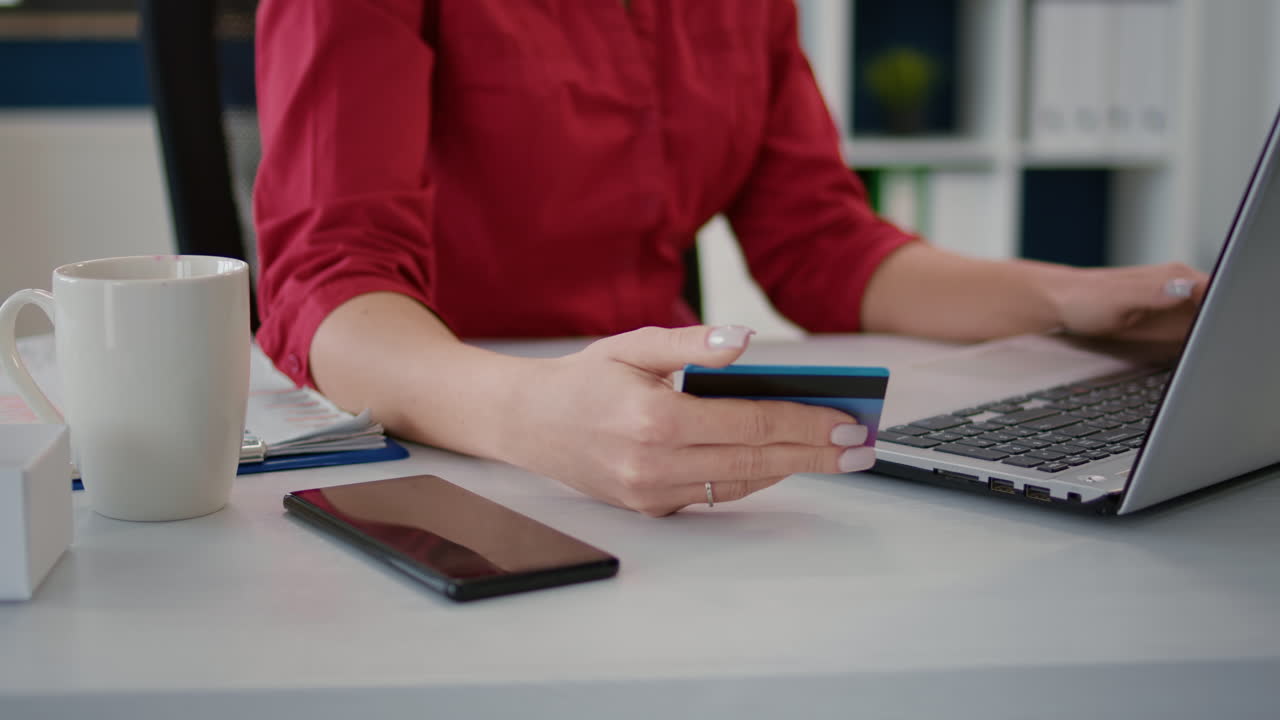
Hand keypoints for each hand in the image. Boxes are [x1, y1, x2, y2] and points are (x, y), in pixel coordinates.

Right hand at [499, 325, 874, 515]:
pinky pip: (717, 493)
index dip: (805, 422)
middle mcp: (654, 464)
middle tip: (862, 447)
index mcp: (655, 419)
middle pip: (757, 461)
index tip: (848, 420)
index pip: (751, 424)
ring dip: (793, 468)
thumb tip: (745, 341)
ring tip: (835, 454)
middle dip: (816, 453)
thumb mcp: (634, 345)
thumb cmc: (584, 379)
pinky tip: (783, 461)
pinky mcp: (650, 507)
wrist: (528, 424)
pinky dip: (753, 476)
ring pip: (741, 482)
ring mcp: (652, 493)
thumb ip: (692, 344)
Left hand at [1042, 262, 1209, 341]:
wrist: (1059, 304)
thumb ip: (1152, 292)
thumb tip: (1183, 289)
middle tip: (1210, 349)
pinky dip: (1192, 344)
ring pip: (1204, 324)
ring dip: (1206, 338)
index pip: (1219, 291)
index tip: (1222, 332)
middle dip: (1219, 328)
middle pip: (1216, 310)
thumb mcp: (1117, 296)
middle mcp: (1179, 287)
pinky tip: (1183, 354)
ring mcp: (1172, 303)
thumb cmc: (1082, 297)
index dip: (1226, 311)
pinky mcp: (1164, 320)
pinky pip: (1189, 333)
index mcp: (1175, 276)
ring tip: (1193, 352)